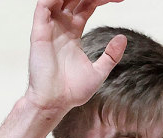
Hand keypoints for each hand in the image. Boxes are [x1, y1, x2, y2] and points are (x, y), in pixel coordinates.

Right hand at [26, 0, 126, 117]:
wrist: (55, 102)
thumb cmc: (73, 90)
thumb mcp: (99, 71)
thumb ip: (111, 55)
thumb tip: (123, 38)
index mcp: (73, 33)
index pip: (86, 6)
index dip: (100, 0)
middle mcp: (61, 27)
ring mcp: (50, 27)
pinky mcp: (40, 31)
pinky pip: (44, 6)